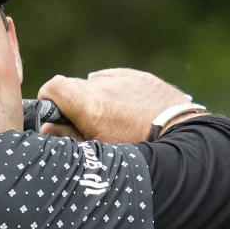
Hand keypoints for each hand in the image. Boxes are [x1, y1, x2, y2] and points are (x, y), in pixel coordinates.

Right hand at [36, 68, 193, 141]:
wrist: (182, 140)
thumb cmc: (139, 150)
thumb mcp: (99, 151)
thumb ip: (68, 138)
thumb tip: (47, 129)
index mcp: (90, 105)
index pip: (53, 86)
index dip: (48, 99)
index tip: (53, 112)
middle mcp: (104, 86)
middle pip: (74, 86)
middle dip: (74, 103)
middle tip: (85, 124)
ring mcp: (123, 78)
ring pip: (97, 84)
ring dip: (96, 98)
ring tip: (112, 120)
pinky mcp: (140, 77)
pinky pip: (117, 79)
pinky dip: (115, 91)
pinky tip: (126, 110)